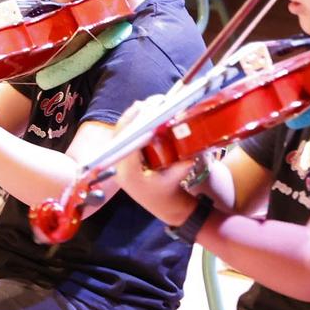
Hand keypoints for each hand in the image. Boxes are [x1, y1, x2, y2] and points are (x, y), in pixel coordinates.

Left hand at [109, 95, 192, 225]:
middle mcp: (119, 168)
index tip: (144, 110)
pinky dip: (131, 128)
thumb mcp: (179, 173)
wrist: (163, 206)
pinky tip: (140, 117)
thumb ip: (184, 157)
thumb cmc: (170, 191)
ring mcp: (118, 165)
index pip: (127, 143)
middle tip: (144, 103)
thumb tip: (191, 134)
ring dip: (130, 120)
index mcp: (129, 172)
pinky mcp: (122, 162)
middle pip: (119, 137)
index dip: (135, 125)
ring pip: (119, 137)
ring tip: (142, 106)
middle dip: (131, 118)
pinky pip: (123, 141)